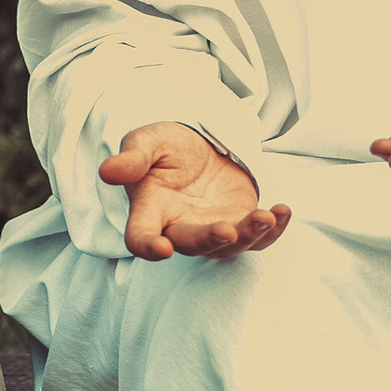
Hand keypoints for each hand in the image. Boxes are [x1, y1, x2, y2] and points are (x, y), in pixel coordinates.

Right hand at [101, 122, 291, 260]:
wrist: (198, 145)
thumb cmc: (165, 146)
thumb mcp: (146, 141)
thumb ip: (132, 157)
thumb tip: (107, 172)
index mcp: (149, 211)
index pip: (140, 237)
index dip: (148, 247)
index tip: (161, 249)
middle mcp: (179, 228)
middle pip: (191, 245)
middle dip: (210, 240)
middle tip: (228, 230)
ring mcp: (211, 230)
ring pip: (229, 247)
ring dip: (249, 235)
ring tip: (266, 216)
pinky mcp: (240, 224)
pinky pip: (258, 239)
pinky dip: (274, 230)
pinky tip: (283, 211)